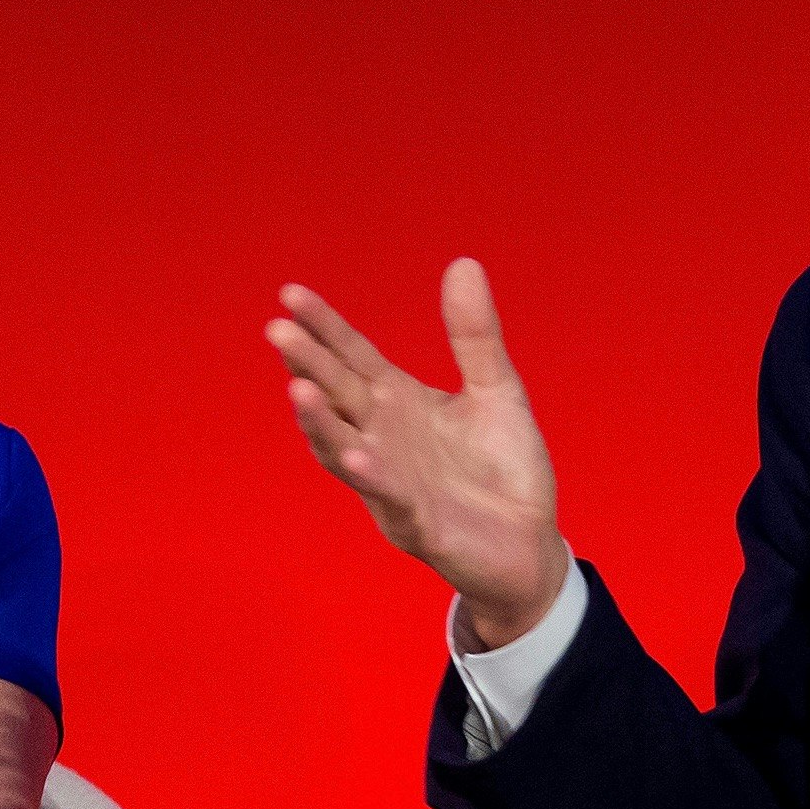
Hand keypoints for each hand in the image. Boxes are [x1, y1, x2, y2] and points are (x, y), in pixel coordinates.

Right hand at [267, 259, 569, 646]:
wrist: (531, 544)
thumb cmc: (503, 471)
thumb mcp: (497, 391)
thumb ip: (475, 335)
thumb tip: (463, 263)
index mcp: (399, 405)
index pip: (352, 358)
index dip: (324, 328)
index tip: (291, 294)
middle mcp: (384, 441)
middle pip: (339, 397)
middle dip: (309, 366)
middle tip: (278, 331)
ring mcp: (393, 485)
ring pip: (345, 451)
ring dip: (321, 424)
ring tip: (298, 391)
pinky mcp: (418, 526)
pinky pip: (391, 500)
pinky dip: (372, 478)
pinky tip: (356, 456)